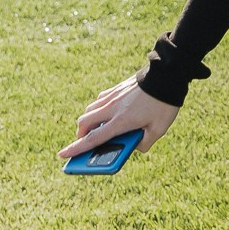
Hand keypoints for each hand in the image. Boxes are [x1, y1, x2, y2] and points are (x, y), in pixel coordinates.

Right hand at [60, 75, 179, 162]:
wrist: (166, 75)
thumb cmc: (164, 104)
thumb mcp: (159, 129)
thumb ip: (145, 142)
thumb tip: (136, 147)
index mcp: (121, 121)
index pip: (92, 139)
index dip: (76, 149)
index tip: (62, 154)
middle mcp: (112, 108)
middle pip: (84, 123)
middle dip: (79, 135)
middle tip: (83, 143)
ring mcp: (112, 96)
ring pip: (90, 110)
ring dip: (87, 121)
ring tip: (94, 130)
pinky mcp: (116, 88)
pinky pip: (99, 100)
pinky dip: (97, 109)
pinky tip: (106, 113)